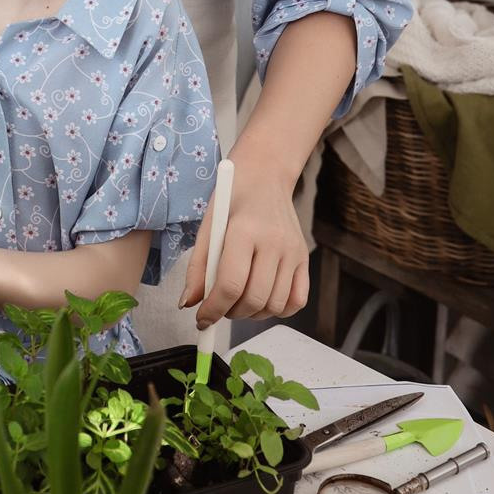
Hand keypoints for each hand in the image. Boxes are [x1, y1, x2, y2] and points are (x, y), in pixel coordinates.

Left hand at [180, 152, 308, 326]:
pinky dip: (278, 308)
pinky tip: (261, 297)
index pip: (230, 285)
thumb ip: (197, 268)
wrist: (266, 174)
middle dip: (230, 314)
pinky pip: (297, 301)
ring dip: (252, 313)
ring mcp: (293, 251)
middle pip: (253, 300)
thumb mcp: (208, 225)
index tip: (201, 319)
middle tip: (218, 307)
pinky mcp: (305, 257)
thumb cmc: (232, 197)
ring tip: (238, 299)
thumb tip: (188, 304)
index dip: (213, 309)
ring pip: (275, 306)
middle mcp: (274, 242)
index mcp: (245, 230)